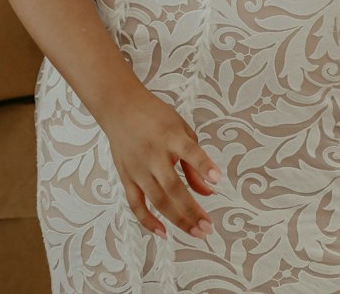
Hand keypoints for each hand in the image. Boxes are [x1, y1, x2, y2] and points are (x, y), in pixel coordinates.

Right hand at [104, 84, 222, 241]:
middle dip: (191, 210)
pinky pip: (136, 204)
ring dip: (177, 219)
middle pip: (172, 186)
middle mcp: (153, 153)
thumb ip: (195, 160)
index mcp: (170, 136)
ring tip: (196, 232)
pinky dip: (148, 221)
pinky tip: (163, 233)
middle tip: (207, 227)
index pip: (189, 151)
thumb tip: (209, 190)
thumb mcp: (181, 129)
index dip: (203, 165)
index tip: (218, 179)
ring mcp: (138, 168)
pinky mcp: (126, 177)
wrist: (121, 107)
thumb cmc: (155, 117)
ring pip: (157, 200)